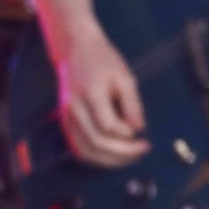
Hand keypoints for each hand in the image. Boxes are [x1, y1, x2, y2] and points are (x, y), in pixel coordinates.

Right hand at [58, 28, 147, 166]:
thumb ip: (132, 104)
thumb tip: (139, 129)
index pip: (107, 126)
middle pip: (96, 142)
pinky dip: (96, 156)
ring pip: (86, 150)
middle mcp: (74, 108)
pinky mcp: (66, 121)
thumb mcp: (125, 76)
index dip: (127, 133)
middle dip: (123, 152)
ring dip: (110, 159)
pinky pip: (79, 147)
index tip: (142, 131)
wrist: (76, 49)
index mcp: (90, 94)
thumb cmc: (103, 60)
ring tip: (130, 157)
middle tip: (143, 150)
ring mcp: (67, 117)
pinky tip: (112, 155)